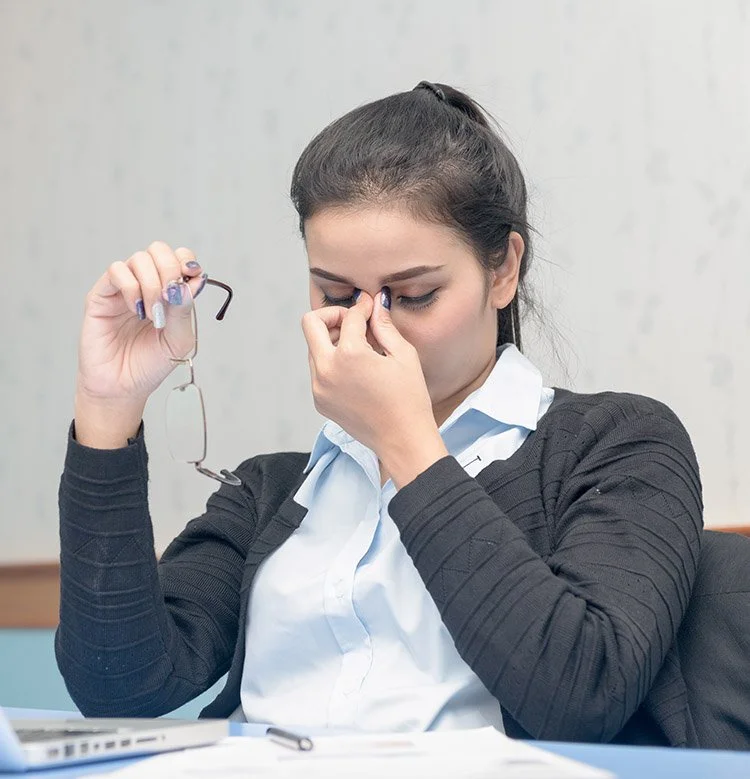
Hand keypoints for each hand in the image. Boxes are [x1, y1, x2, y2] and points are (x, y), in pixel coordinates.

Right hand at [74, 241, 205, 446]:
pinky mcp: (102, 295)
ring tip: (152, 314)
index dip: (187, 262)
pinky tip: (136, 310)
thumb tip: (190, 282)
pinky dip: (131, 287)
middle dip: (170, 270)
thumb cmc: (150, 364)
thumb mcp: (179, 340)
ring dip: (152, 284)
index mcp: (169, 292)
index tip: (191, 279)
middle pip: (159, 250)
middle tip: (170, 299)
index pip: (180, 258)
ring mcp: (124, 288)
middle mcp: (147, 284)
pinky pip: (117, 271)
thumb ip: (185, 310)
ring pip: (139, 258)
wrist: (123, 386)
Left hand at [302, 289, 447, 487]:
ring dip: (332, 340)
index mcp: (349, 355)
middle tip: (354, 322)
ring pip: (313, 347)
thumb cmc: (409, 399)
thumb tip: (376, 302)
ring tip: (362, 349)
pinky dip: (332, 362)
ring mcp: (318, 387)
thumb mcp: (404, 355)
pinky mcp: (319, 400)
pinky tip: (356, 370)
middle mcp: (326, 369)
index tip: (371, 306)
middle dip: (332, 316)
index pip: (349, 316)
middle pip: (310, 324)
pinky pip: (318, 370)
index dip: (363, 307)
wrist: (402, 440)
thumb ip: (384, 325)